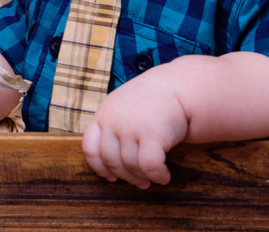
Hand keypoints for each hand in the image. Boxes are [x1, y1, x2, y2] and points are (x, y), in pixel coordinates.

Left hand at [81, 66, 187, 188]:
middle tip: (140, 181)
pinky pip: (149, 166)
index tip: (111, 177)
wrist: (178, 86)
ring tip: (154, 176)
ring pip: (130, 166)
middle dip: (126, 176)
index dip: (100, 168)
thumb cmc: (151, 102)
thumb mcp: (122, 108)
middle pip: (111, 161)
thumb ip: (112, 131)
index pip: (90, 148)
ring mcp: (131, 127)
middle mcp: (113, 120)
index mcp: (103, 114)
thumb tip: (112, 173)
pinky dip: (157, 176)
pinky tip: (164, 176)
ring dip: (144, 177)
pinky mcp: (152, 134)